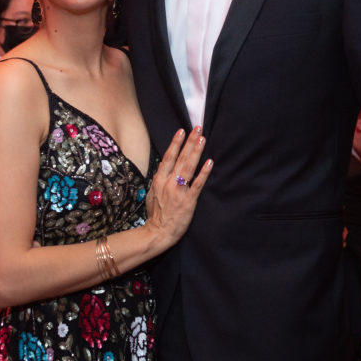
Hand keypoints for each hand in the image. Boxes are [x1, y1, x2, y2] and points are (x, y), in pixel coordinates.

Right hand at [145, 128, 211, 253]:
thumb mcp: (152, 194)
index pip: (168, 157)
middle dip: (189, 142)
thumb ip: (158, 179)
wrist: (158, 233)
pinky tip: (209, 162)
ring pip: (188, 167)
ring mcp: (179, 191)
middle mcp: (169, 183)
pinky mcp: (188, 201)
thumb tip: (163, 166)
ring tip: (202, 139)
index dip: (175, 143)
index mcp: (159, 180)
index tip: (181, 131)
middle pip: (180, 158)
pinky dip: (203, 173)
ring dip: (196, 152)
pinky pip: (197, 184)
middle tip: (197, 128)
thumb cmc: (156, 214)